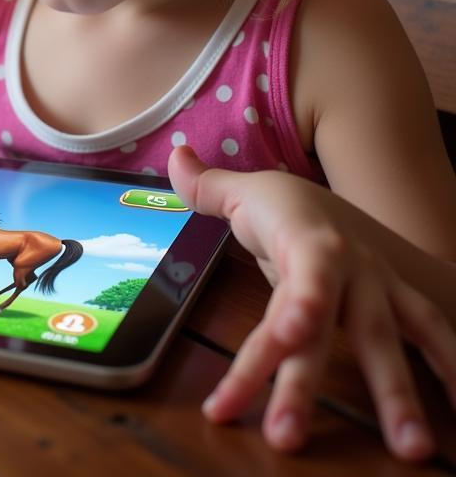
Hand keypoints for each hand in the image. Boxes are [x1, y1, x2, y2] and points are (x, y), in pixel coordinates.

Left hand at [168, 145, 455, 462]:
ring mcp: (377, 290)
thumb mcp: (244, 191)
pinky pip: (431, 338)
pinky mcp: (399, 308)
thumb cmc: (283, 207)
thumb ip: (207, 186)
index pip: (303, 274)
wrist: (338, 203)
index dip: (300, 303)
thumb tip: (176, 156)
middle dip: (306, 382)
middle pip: (327, 329)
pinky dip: (452, 373)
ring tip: (408, 452)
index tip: (289, 334)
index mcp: (308, 240)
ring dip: (397, 396)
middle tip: (286, 437)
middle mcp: (347, 268)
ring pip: (387, 342)